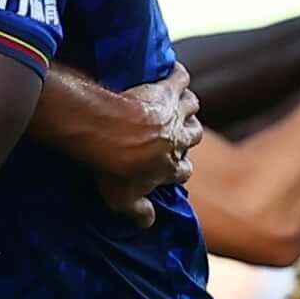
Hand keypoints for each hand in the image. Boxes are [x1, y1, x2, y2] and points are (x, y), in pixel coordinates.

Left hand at [100, 73, 199, 226]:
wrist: (104, 129)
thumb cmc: (111, 165)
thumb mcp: (121, 198)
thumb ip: (138, 212)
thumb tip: (148, 222)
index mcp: (172, 166)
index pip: (184, 171)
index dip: (176, 169)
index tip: (165, 167)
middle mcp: (181, 138)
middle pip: (194, 136)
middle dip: (184, 135)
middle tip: (167, 133)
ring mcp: (176, 112)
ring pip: (192, 107)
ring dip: (184, 106)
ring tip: (171, 106)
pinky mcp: (166, 89)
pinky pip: (181, 78)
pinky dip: (177, 76)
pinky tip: (170, 76)